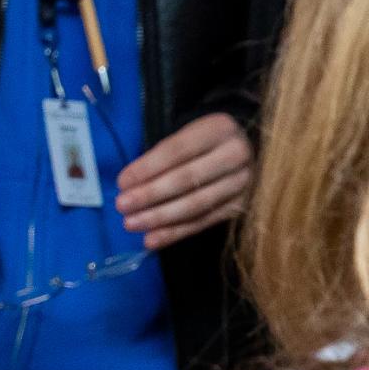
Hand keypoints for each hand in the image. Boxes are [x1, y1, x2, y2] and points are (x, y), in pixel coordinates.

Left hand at [116, 113, 253, 249]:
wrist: (246, 152)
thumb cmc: (204, 143)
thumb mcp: (188, 135)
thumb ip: (162, 156)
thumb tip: (129, 185)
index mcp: (219, 129)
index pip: (176, 151)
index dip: (147, 168)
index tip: (122, 183)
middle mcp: (236, 155)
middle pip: (186, 179)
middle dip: (150, 195)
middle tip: (122, 206)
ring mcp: (242, 184)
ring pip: (195, 205)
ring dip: (159, 217)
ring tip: (132, 224)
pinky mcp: (241, 207)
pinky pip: (203, 222)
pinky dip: (175, 233)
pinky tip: (152, 239)